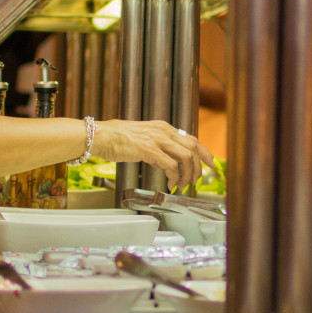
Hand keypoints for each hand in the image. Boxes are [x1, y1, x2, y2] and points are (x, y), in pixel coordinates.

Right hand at [91, 120, 214, 188]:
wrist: (100, 136)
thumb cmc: (117, 138)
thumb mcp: (143, 137)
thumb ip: (157, 145)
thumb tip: (167, 158)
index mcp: (163, 127)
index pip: (192, 138)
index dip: (204, 152)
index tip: (211, 163)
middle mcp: (163, 131)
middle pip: (193, 148)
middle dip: (199, 167)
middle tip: (198, 180)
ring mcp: (157, 139)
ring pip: (185, 157)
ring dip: (187, 174)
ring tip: (182, 185)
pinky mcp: (149, 150)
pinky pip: (171, 166)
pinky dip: (174, 177)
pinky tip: (170, 184)